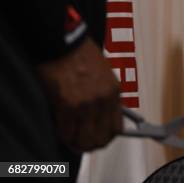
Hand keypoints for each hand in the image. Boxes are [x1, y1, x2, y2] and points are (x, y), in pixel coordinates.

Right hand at [36, 37, 121, 151]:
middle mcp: (103, 100)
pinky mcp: (67, 104)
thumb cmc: (81, 55)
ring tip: (71, 140)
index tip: (100, 139)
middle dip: (91, 145)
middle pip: (101, 138)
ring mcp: (85, 104)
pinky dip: (63, 135)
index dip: (107, 137)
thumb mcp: (104, 75)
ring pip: (84, 139)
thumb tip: (102, 118)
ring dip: (76, 143)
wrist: (64, 44)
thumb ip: (105, 96)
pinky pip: (66, 131)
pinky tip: (61, 131)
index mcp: (114, 92)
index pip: (117, 127)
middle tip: (83, 144)